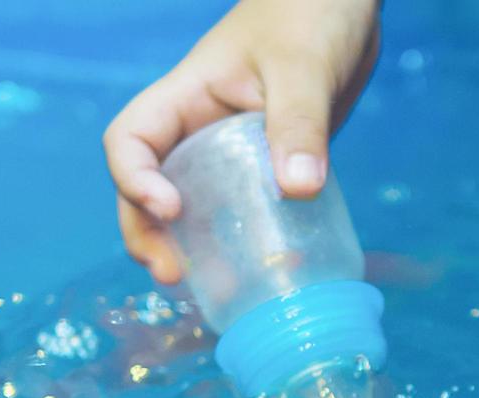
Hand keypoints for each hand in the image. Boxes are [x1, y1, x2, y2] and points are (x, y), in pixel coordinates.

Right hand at [105, 0, 380, 283]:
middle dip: (148, 233)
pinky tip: (253, 271)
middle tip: (172, 275)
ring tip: (202, 288)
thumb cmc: (313, 13)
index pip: (131, 140)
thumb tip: (299, 188)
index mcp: (187, 96)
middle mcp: (198, 128)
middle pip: (147, 187)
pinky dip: (236, 242)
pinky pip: (237, 209)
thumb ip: (300, 122)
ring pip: (189, 205)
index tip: (172, 209)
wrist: (346, 3)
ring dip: (186, 248)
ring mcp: (229, 150)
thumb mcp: (305, 67)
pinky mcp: (264, 165)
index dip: (135, 180)